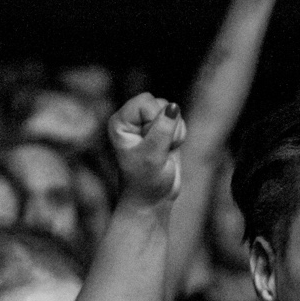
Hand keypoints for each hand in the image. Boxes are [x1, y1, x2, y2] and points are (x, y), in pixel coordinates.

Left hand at [109, 92, 185, 207]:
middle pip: (160, 103)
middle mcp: (131, 119)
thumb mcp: (153, 156)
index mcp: (120, 122)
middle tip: (157, 149)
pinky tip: (169, 150)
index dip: (154, 120)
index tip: (149, 144)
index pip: (146, 101)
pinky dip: (179, 136)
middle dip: (166, 126)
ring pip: (172, 111)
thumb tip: (173, 107)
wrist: (152, 199)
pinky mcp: (162, 129)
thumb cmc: (146, 181)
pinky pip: (179, 120)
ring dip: (174, 132)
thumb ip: (163, 129)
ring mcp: (147, 123)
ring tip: (163, 151)